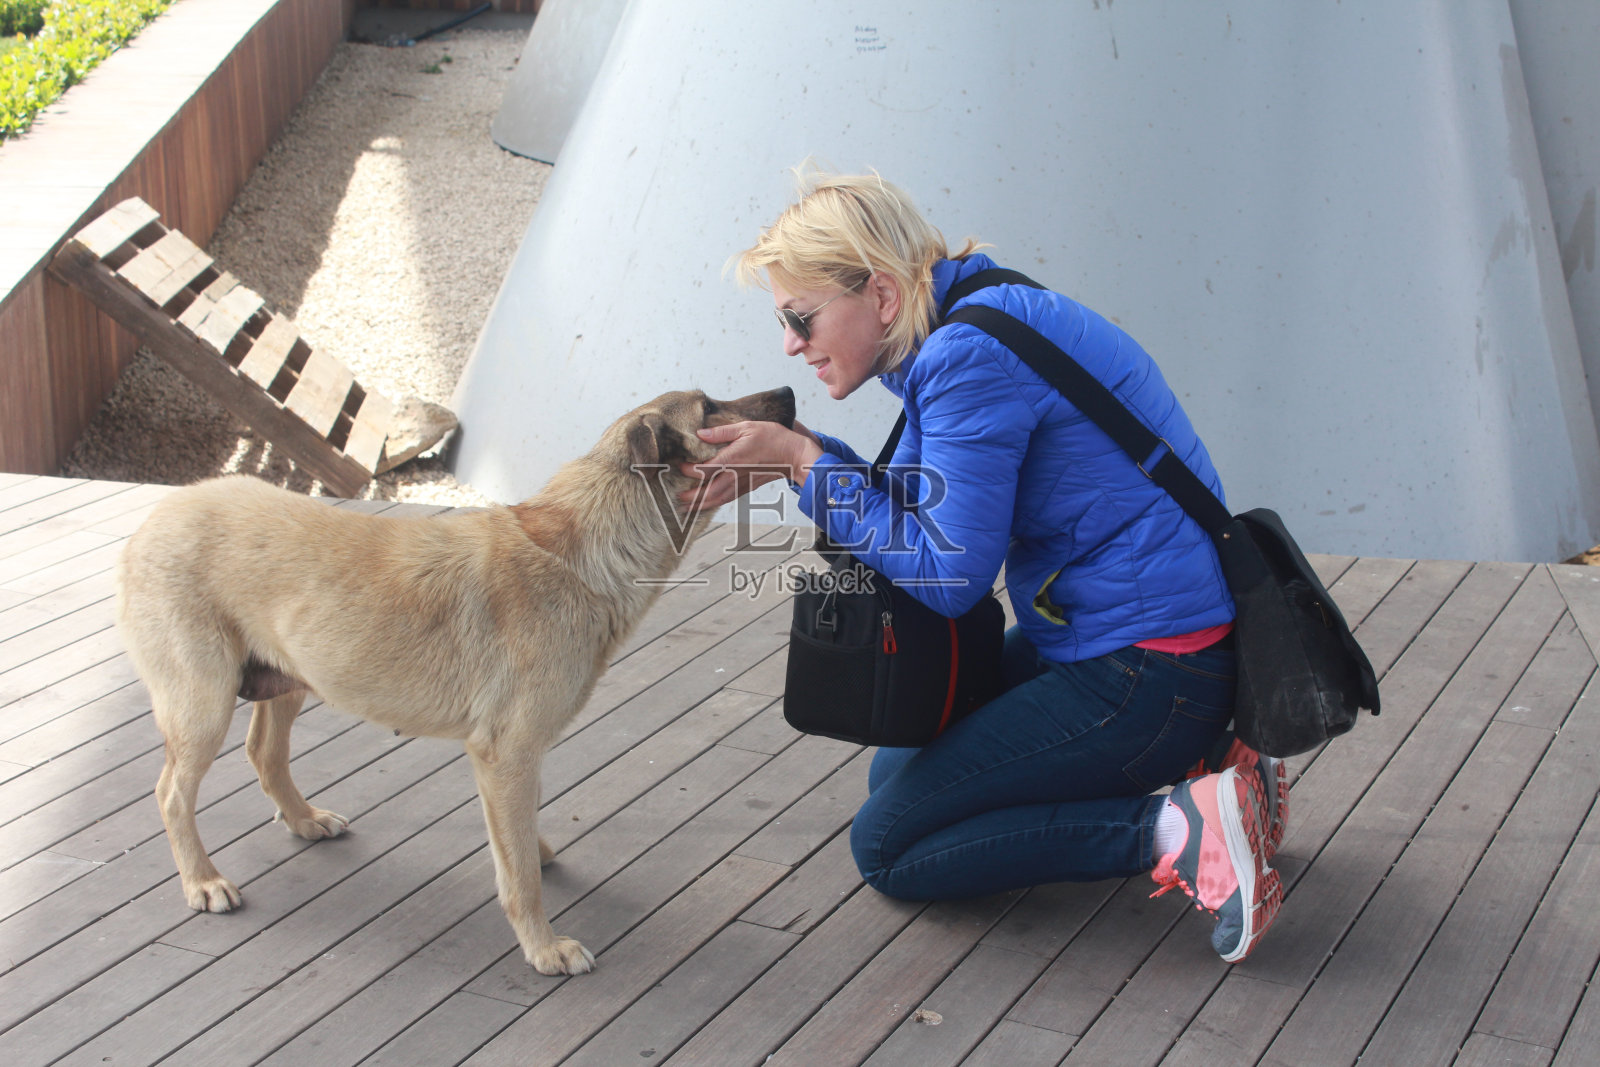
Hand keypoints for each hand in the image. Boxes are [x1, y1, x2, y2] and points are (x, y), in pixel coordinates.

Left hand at [677, 419, 824, 511]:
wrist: (793, 455)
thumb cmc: (772, 439)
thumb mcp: (746, 427)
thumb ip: (721, 432)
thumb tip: (700, 434)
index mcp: (732, 459)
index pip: (705, 470)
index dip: (689, 471)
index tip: (679, 466)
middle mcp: (734, 476)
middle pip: (707, 492)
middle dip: (690, 498)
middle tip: (675, 500)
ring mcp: (741, 484)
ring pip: (716, 500)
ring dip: (699, 506)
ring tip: (684, 509)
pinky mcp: (746, 488)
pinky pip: (726, 500)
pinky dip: (713, 505)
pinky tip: (706, 505)